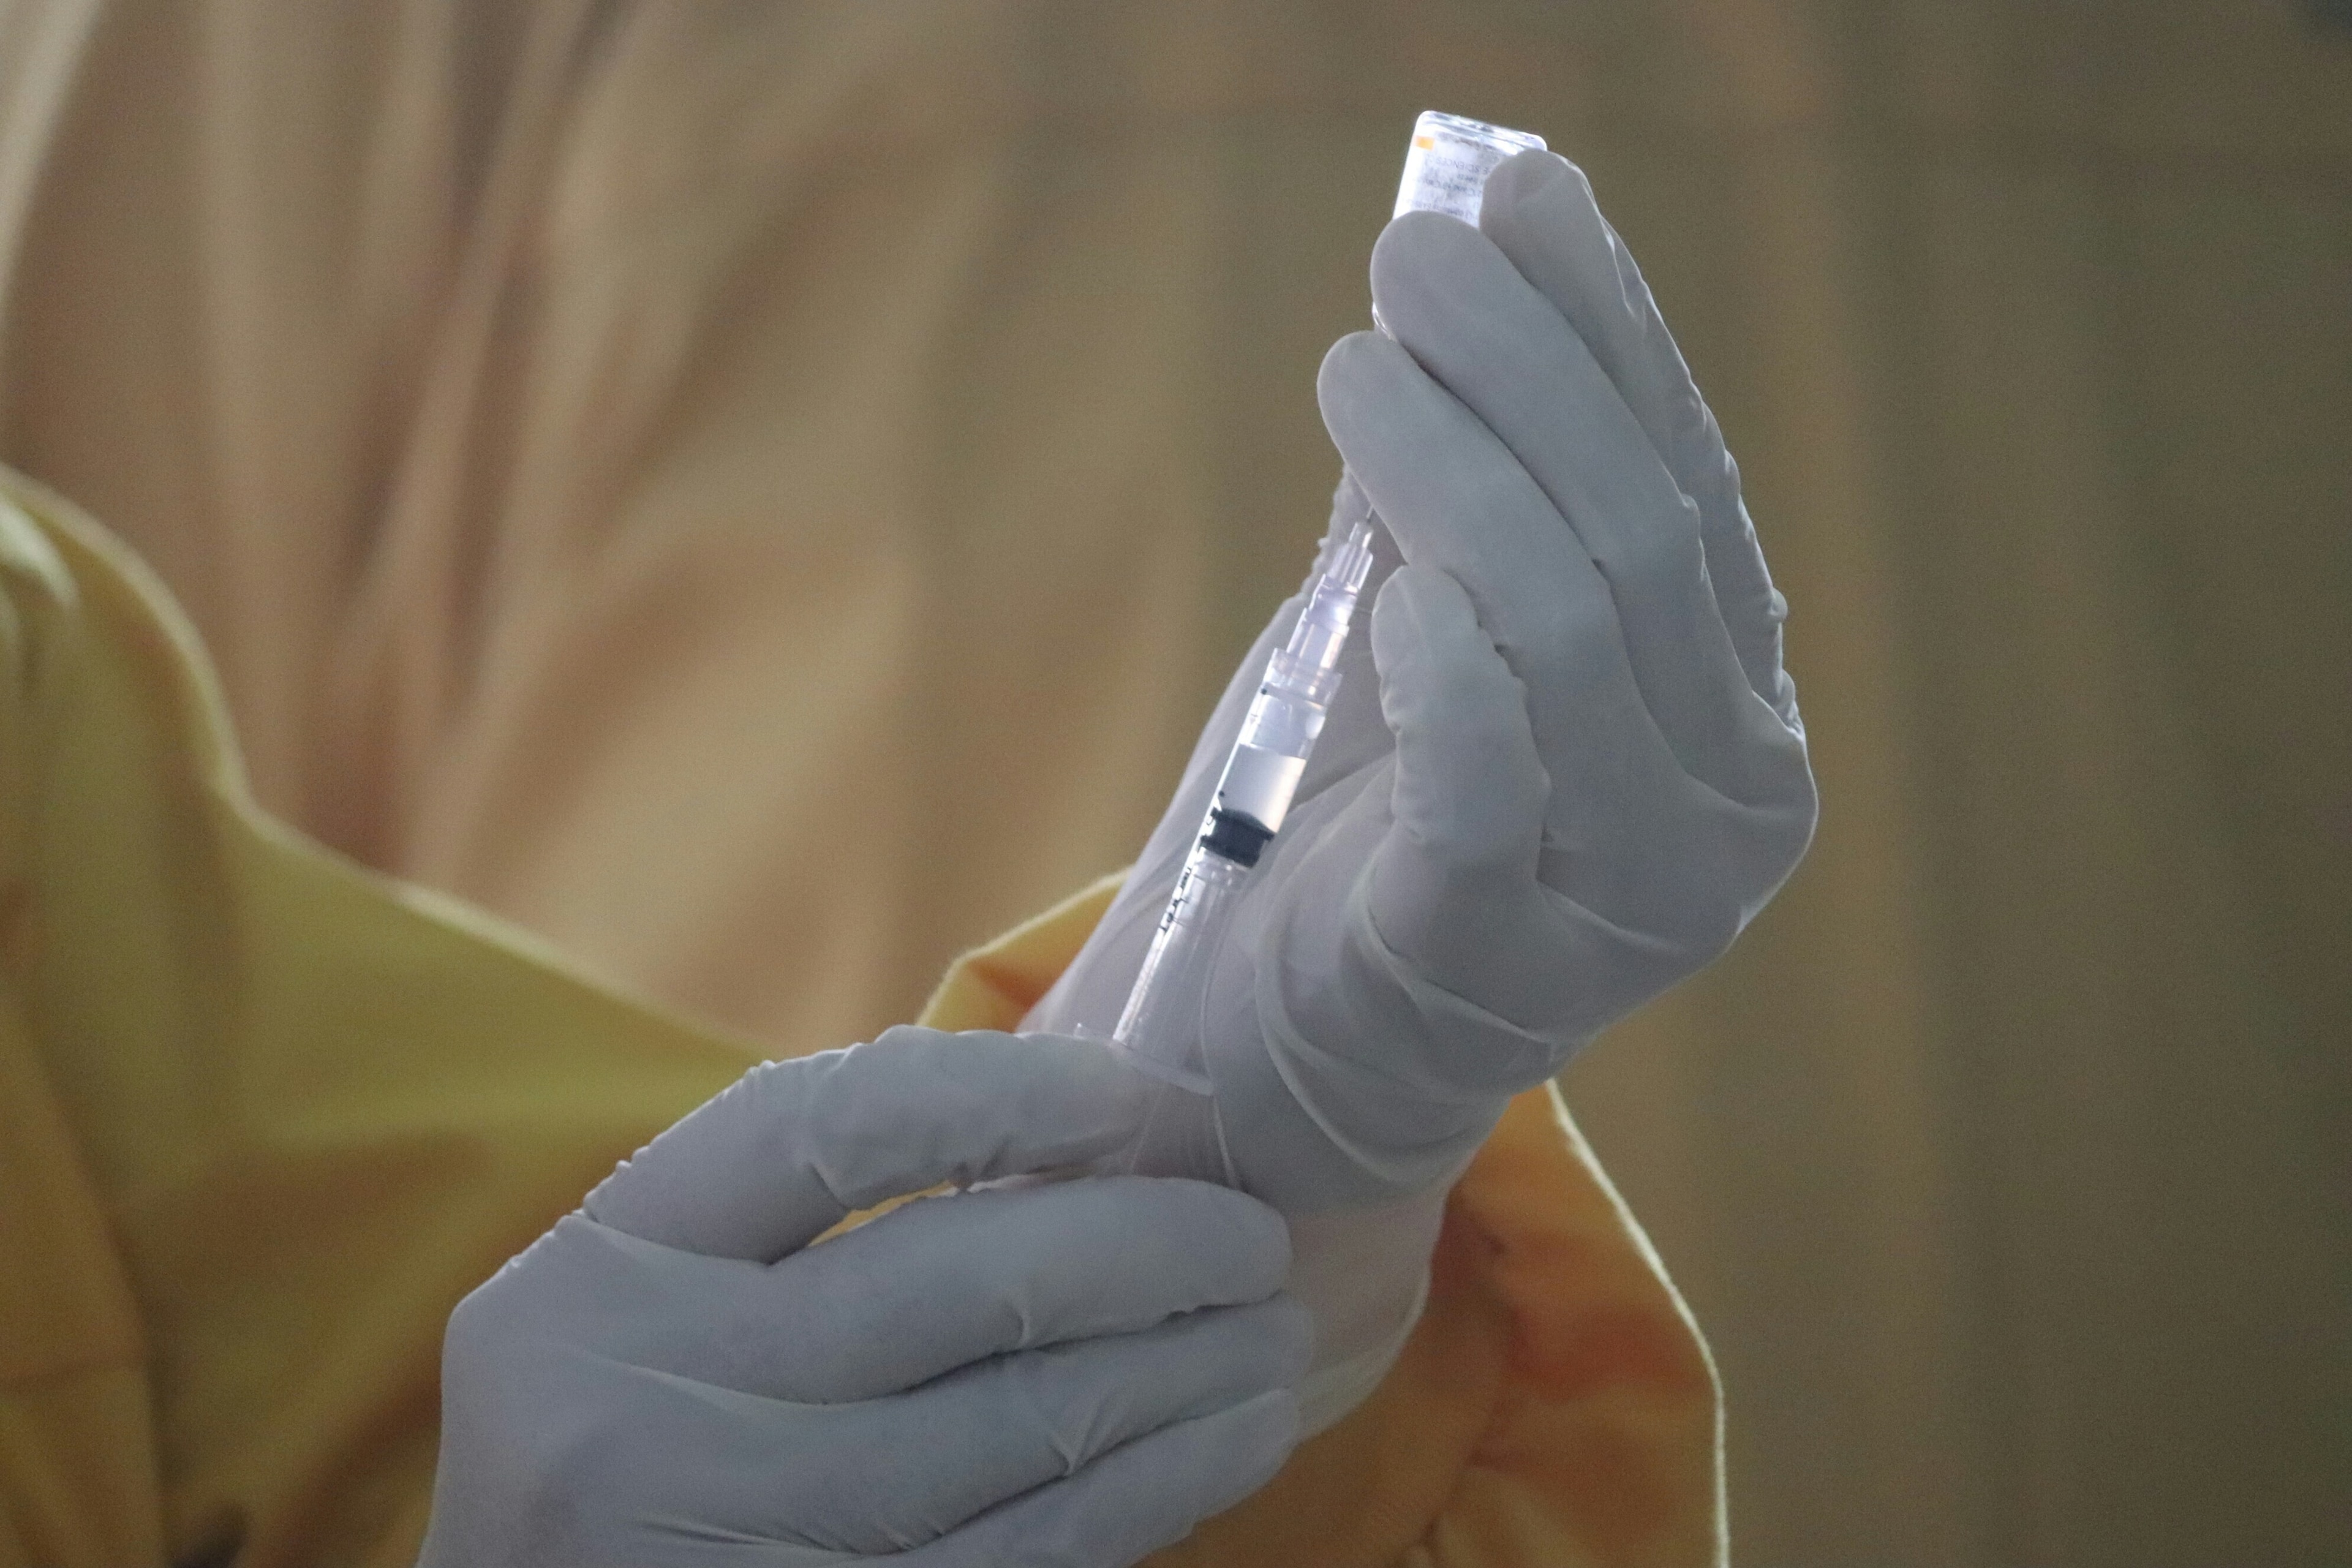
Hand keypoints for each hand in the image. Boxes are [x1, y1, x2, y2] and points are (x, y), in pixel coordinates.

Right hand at [417, 1029, 1308, 1567]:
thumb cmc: (625, 1438)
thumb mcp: (654, 1304)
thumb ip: (802, 1224)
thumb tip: (1082, 1137)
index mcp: (606, 1268)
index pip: (830, 1127)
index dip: (1014, 1094)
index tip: (1153, 1099)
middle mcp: (648, 1398)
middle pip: (954, 1281)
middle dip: (1146, 1243)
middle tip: (1252, 1231)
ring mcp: (733, 1537)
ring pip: (1021, 1430)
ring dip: (1183, 1369)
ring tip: (1272, 1328)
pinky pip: (1030, 1556)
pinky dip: (1155, 1488)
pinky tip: (1231, 1438)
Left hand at [1027, 149, 1814, 1407]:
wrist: (1307, 1056)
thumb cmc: (1378, 826)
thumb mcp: (1447, 640)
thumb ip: (1481, 499)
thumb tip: (1474, 266)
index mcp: (1735, 714)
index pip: (1692, 486)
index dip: (1612, 332)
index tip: (1524, 192)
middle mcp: (1731, 806)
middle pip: (1636, 539)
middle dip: (1526, 373)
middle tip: (1413, 254)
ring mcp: (1637, 902)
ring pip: (1571, 631)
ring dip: (1461, 470)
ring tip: (1356, 361)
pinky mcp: (1503, 960)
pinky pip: (1492, 783)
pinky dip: (1449, 659)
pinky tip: (1391, 569)